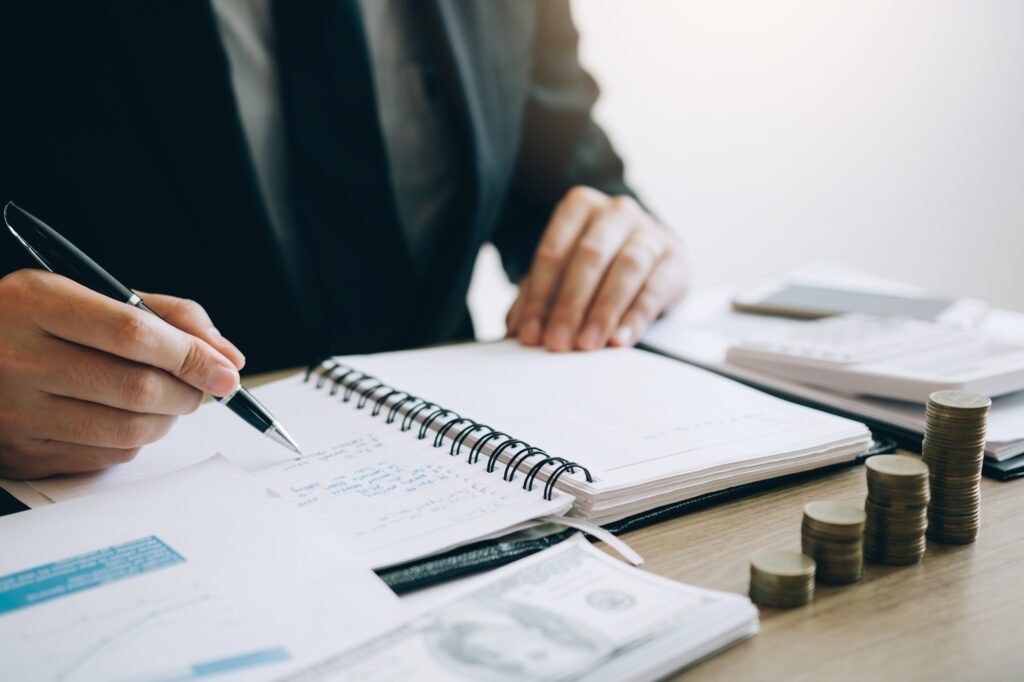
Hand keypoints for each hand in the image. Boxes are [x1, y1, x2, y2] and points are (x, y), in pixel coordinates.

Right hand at [0, 269, 245, 478]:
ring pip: (128, 430)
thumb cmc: (37, 322)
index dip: (191, 355)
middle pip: (137, 388)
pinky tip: (129, 418)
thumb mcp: (89, 293)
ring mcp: (15, 412)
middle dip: (188, 391)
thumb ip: (164, 314)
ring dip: (169, 419)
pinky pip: (106, 457)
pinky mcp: (20, 454)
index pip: (133, 333)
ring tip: (170, 400)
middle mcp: (18, 358)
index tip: (227, 370)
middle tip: (202, 386)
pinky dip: (136, 440)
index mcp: (35, 303)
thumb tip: (227, 356)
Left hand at [506, 186, 688, 351]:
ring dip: (603, 311)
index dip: (539, 296)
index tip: (529, 334)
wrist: (650, 259)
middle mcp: (617, 212)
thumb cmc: (597, 267)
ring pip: (626, 268)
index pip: (553, 252)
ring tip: (587, 345)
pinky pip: (655, 288)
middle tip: (557, 342)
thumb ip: (537, 297)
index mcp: (580, 207)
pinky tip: (620, 340)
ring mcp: (651, 232)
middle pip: (589, 257)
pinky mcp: (677, 259)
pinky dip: (636, 317)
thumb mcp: (562, 275)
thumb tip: (517, 331)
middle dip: (570, 304)